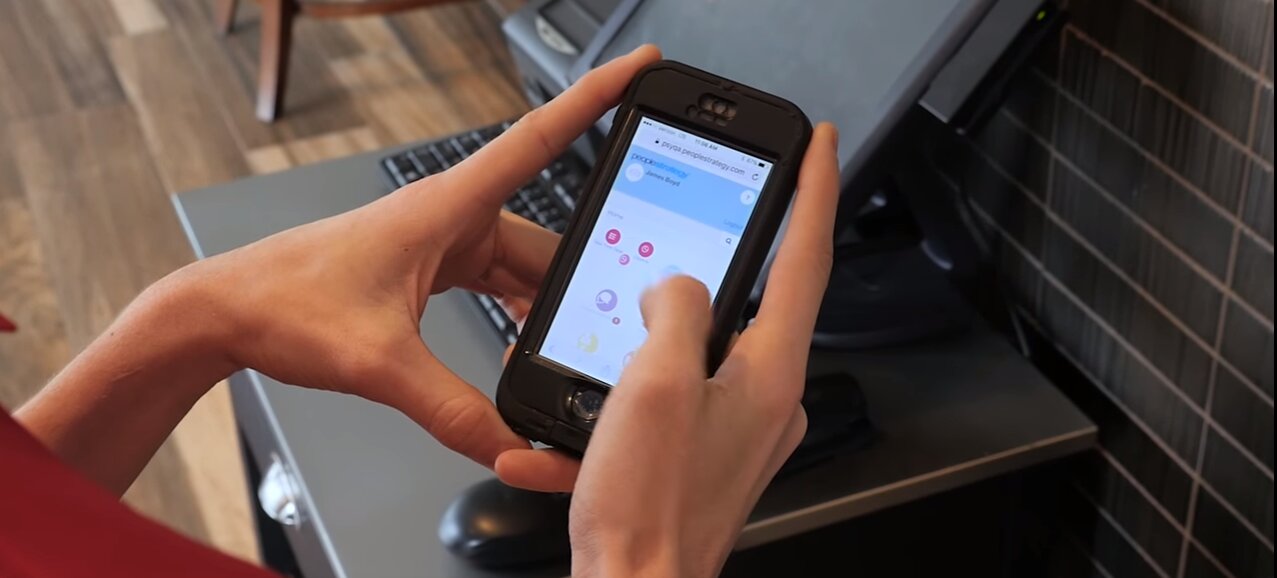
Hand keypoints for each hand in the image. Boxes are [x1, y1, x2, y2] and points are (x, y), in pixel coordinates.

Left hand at [180, 46, 661, 487]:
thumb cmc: (283, 303)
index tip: (641, 66)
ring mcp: (442, 243)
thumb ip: (449, 409)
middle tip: (629, 305)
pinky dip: (519, 314)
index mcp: (447, 207)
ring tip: (580, 342)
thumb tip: (508, 443)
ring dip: (549, 305)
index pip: (538, 140)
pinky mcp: (430, 270)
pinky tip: (526, 345)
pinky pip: (496, 283)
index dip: (597, 98)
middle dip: (586, 273)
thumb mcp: (377, 362)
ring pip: (524, 267)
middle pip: (546, 238)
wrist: (227, 312)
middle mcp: (451, 217)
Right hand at [559, 124, 839, 577]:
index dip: (813, 190)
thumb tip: (675, 288)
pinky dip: (622, 404)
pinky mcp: (706, 452)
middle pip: (744, 305)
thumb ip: (675, 310)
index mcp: (770, 373)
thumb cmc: (649, 507)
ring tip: (597, 375)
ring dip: (640, 350)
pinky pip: (666, 400)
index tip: (816, 145)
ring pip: (695, 353)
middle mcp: (766, 399)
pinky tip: (578, 435)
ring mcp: (738, 428)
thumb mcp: (655, 381)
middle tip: (656, 265)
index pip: (807, 258)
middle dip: (693, 279)